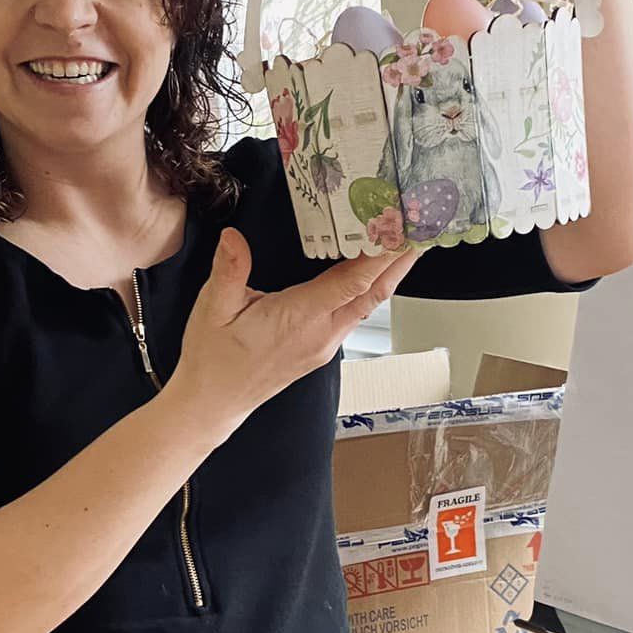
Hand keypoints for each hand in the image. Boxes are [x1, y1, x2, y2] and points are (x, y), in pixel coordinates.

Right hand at [170, 230, 414, 439]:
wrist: (213, 403)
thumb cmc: (213, 359)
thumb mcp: (213, 308)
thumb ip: (229, 270)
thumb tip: (234, 237)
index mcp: (300, 319)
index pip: (352, 282)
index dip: (382, 256)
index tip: (403, 232)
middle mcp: (321, 334)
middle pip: (373, 294)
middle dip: (400, 261)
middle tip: (420, 229)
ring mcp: (324, 344)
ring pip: (367, 304)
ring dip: (387, 274)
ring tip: (403, 244)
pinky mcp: (320, 348)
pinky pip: (353, 313)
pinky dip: (367, 289)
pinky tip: (368, 272)